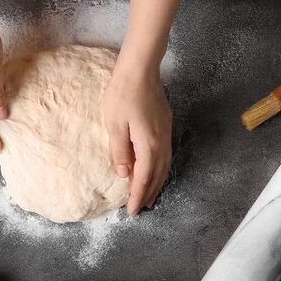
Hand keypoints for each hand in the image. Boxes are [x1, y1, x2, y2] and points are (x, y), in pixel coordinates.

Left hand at [103, 68, 171, 215]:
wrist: (141, 69)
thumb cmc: (123, 94)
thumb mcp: (114, 125)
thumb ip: (119, 151)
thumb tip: (124, 174)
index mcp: (149, 144)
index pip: (144, 177)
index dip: (137, 195)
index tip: (131, 211)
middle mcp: (161, 141)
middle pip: (157, 175)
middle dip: (148, 193)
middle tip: (139, 209)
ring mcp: (166, 132)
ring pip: (164, 166)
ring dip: (156, 183)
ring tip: (148, 196)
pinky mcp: (165, 125)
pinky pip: (165, 155)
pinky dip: (160, 169)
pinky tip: (154, 170)